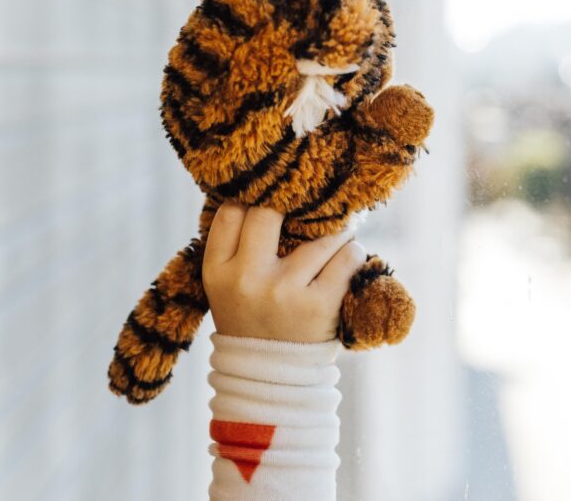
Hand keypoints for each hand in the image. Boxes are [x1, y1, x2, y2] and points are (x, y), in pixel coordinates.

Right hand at [202, 202, 365, 343]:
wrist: (270, 380)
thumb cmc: (253, 320)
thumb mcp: (228, 286)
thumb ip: (238, 246)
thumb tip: (269, 191)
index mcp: (217, 271)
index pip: (230, 212)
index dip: (253, 197)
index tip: (272, 195)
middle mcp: (246, 278)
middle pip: (268, 212)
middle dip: (292, 203)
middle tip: (310, 201)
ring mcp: (283, 292)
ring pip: (320, 235)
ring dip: (336, 230)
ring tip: (340, 231)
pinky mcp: (319, 306)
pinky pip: (347, 257)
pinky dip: (353, 252)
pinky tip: (350, 255)